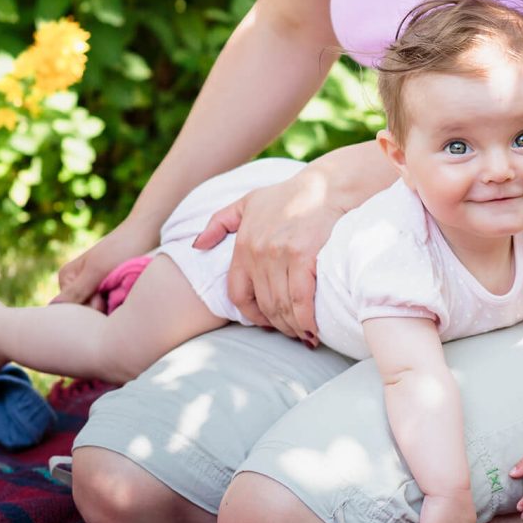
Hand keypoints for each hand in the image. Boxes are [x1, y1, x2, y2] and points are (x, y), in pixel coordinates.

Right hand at [51, 217, 156, 310]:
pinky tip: (127, 294)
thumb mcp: (97, 270)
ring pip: (99, 312)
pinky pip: (111, 306)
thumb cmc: (121, 247)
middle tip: (116, 293)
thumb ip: (76, 291)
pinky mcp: (110, 290)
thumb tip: (52, 310)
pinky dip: (119, 305)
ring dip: (112, 308)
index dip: (88, 310)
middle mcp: (77, 285)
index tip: (104, 299)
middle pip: (85, 313)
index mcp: (66, 278)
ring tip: (124, 292)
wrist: (147, 232)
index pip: (71, 311)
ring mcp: (95, 288)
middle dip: (101, 309)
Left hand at [192, 168, 340, 340]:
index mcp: (243, 246)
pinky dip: (306, 319)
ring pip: (282, 306)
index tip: (266, 321)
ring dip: (293, 327)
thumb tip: (196, 246)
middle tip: (292, 334)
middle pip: (264, 304)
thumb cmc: (287, 195)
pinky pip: (301, 299)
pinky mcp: (303, 256)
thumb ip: (219, 223)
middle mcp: (257, 253)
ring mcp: (280, 255)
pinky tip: (314, 330)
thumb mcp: (247, 203)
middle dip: (278, 326)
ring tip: (305, 335)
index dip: (251, 314)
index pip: (237, 294)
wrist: (325, 186)